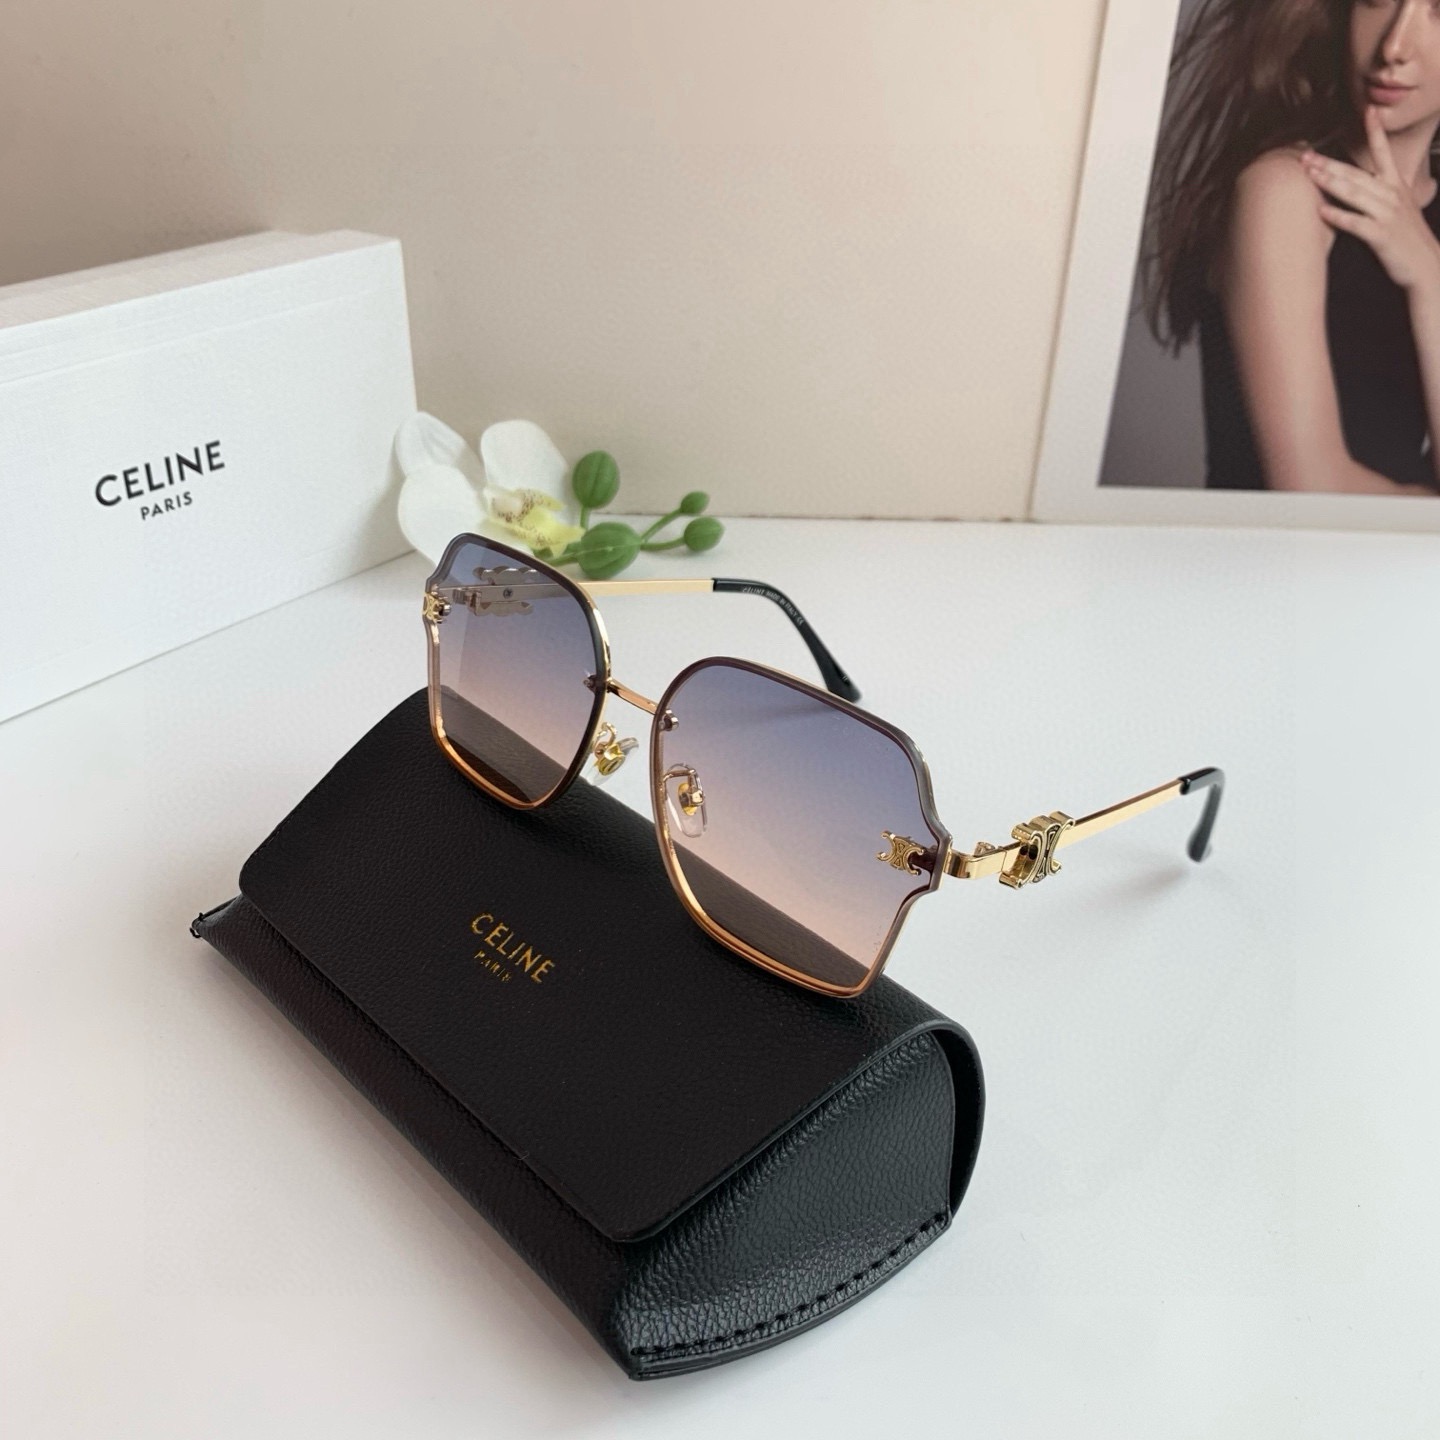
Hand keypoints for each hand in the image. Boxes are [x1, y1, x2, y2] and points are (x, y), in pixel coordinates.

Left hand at [1300, 106, 1439, 293]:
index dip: (1375, 131)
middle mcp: (1392, 195)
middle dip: (1330, 163)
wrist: (1426, 264)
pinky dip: (1338, 216)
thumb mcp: (1398, 208)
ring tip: (1309, 175)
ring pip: (1355, 193)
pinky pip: (1355, 223)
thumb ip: (1379, 193)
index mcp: (1395, 186)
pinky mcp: (1381, 234)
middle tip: (1306, 156)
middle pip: (1356, 174)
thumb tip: (1357, 185)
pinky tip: (1321, 211)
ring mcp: (1387, 214)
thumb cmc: (1406, 238)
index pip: (1383, 153)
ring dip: (1330, 182)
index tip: (1368, 110)